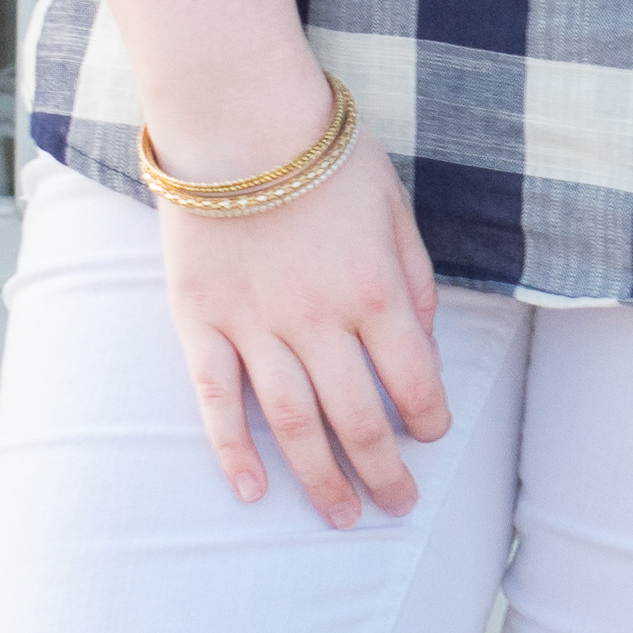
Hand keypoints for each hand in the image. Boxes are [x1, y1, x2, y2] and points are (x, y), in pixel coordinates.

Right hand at [161, 134, 450, 526]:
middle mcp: (320, 321)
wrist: (236, 114)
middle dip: (384, 473)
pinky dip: (233, 451)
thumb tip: (424, 335)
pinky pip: (216, 399)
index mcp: (376, 291)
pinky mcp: (201, 321)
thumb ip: (413, 274)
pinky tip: (253, 490)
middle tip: (398, 507)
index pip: (414, 381)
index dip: (429, 420)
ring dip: (322, 479)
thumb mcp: (393, 203)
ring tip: (340, 518)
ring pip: (294, 424)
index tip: (431, 437)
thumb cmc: (321, 150)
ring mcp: (256, 326)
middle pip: (359, 420)